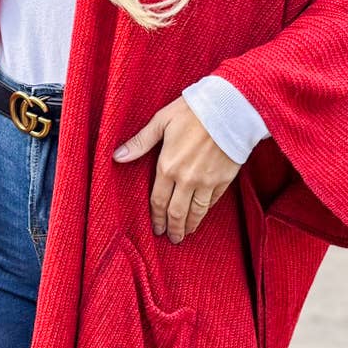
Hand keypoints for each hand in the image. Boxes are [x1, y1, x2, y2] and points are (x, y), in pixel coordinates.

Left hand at [112, 97, 240, 243]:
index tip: (156, 228)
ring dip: (190, 226)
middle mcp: (186, 179)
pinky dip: (205, 212)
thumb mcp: (161, 121)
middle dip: (173, 228)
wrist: (229, 109)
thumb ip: (140, 142)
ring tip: (186, 234)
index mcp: (167, 166)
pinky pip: (212, 202)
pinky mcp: (224, 179)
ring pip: (196, 212)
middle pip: (177, 212)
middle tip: (171, 238)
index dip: (156, 218)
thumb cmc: (193, 111)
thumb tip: (117, 156)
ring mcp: (207, 181)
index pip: (158, 201)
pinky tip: (202, 215)